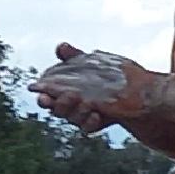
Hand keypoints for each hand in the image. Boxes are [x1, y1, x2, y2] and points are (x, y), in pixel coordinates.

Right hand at [31, 43, 148, 132]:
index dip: (44, 99)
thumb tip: (61, 46)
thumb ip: (74, 57)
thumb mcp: (91, 63)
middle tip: (70, 95)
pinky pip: (89, 127)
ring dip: (78, 111)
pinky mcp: (95, 124)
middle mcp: (68, 107)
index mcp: (61, 91)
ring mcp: (81, 117)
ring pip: (73, 119)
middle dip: (61, 105)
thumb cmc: (104, 75)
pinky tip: (97, 115)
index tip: (44, 96)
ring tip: (87, 103)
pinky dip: (91, 121)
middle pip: (57, 111)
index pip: (46, 98)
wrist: (131, 91)